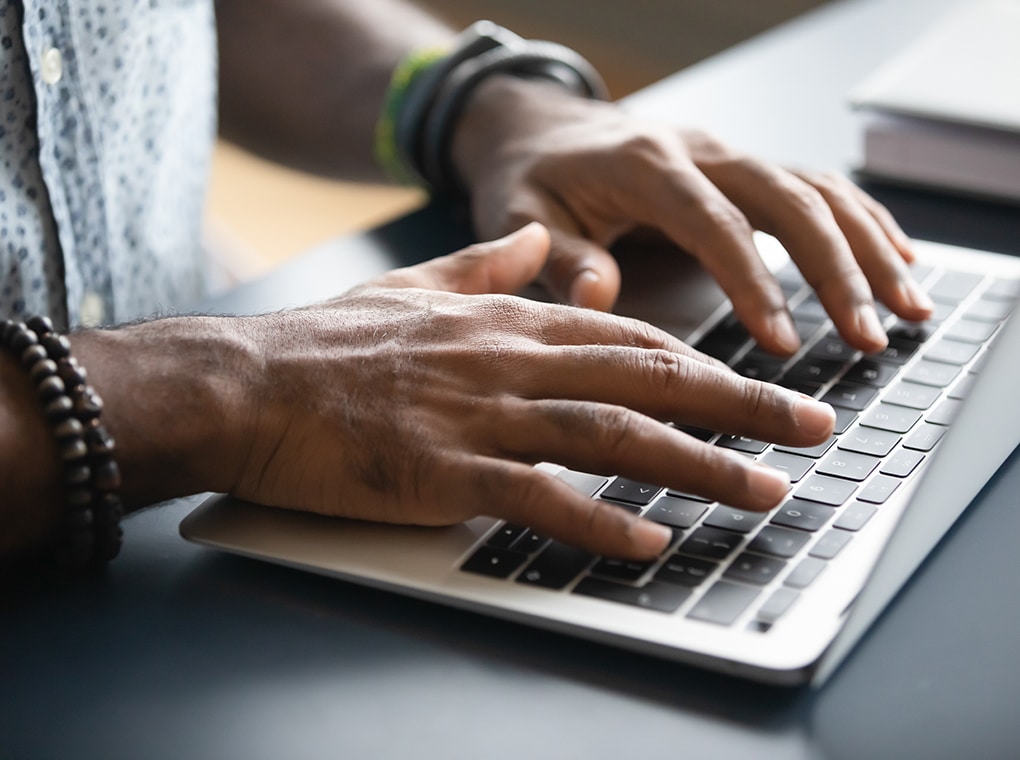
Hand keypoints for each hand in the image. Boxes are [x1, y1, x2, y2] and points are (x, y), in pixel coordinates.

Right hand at [229, 223, 834, 558]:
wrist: (249, 383)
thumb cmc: (331, 345)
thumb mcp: (416, 286)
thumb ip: (485, 266)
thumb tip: (533, 249)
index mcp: (509, 322)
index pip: (634, 340)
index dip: (710, 363)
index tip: (766, 384)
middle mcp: (510, 362)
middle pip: (647, 380)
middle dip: (741, 406)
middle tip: (813, 429)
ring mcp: (481, 417)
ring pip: (613, 435)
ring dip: (696, 464)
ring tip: (763, 490)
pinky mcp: (443, 473)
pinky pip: (538, 498)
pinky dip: (598, 519)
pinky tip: (648, 539)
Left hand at [452, 78, 934, 355]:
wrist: (542, 128)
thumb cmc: (530, 177)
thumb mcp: (520, 213)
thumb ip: (555, 254)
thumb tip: (599, 294)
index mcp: (645, 166)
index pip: (714, 222)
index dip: (752, 282)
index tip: (782, 343)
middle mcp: (700, 152)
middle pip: (788, 201)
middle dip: (837, 270)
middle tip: (868, 336)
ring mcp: (728, 156)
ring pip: (817, 192)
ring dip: (869, 248)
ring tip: (908, 310)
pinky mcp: (741, 169)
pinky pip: (816, 188)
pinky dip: (863, 222)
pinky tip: (899, 259)